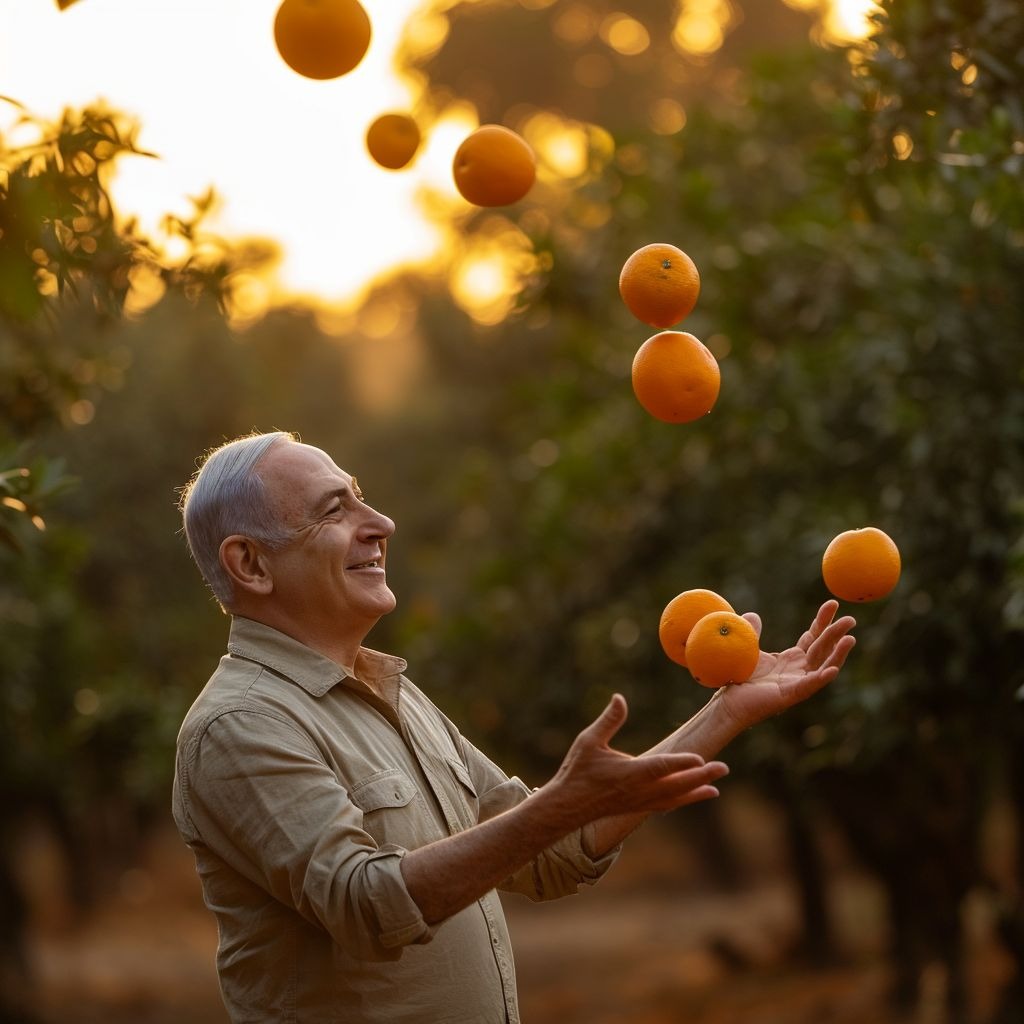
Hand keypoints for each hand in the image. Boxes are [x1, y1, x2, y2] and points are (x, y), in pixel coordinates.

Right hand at [549, 694, 728, 827]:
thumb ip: (608, 721)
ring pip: (675, 798)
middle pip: (676, 785)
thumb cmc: (577, 770)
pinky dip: (684, 800)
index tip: (701, 759)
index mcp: (629, 773)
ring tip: (716, 787)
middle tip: (724, 768)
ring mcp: (640, 802)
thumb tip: (619, 698)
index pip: (661, 767)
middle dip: (701, 777)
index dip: (681, 763)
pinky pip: (667, 805)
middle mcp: (639, 790)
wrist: (567, 806)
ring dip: (696, 791)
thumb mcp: (589, 741)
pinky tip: (696, 795)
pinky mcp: (638, 807)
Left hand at [714, 600, 856, 731]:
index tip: (833, 603)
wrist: (727, 702)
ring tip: (850, 639)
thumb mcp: (749, 648)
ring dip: (838, 654)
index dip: (823, 621)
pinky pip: (809, 686)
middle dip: (836, 633)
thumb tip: (753, 614)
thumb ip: (753, 631)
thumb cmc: (740, 678)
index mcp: (793, 658)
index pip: (814, 636)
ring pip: (823, 666)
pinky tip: (833, 669)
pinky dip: (822, 678)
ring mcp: (797, 684)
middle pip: (823, 649)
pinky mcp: (790, 696)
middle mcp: (800, 670)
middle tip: (850, 619)